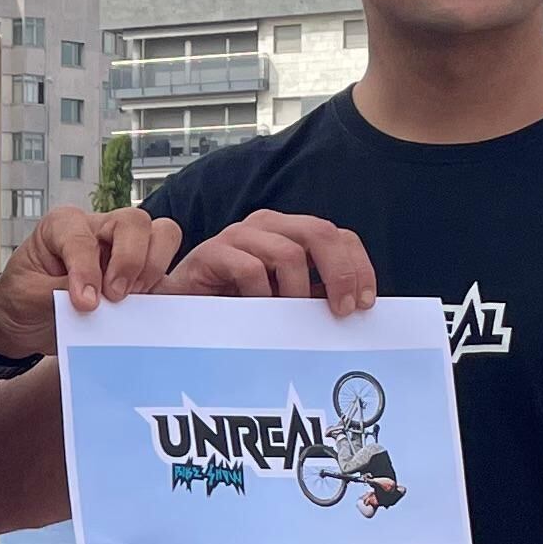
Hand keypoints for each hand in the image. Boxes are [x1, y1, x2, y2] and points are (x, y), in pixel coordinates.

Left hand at [0, 205, 180, 353]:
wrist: (23, 323)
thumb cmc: (20, 299)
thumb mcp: (25, 296)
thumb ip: (57, 293)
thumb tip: (94, 301)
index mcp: (63, 226)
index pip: (83, 237)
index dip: (85, 270)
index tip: (84, 303)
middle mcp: (98, 231)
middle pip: (134, 222)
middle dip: (130, 260)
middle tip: (115, 297)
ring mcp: (123, 252)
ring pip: (162, 236)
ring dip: (152, 269)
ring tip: (131, 301)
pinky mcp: (138, 277)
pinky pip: (167, 272)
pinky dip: (167, 288)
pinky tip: (150, 309)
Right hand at [166, 208, 377, 312]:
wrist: (178, 307)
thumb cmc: (233, 303)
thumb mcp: (284, 298)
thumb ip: (314, 294)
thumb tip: (355, 309)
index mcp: (290, 232)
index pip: (338, 235)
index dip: (358, 267)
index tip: (364, 303)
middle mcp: (268, 225)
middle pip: (320, 233)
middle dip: (339, 273)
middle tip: (342, 310)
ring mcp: (239, 235)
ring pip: (288, 253)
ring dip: (296, 293)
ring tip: (288, 318)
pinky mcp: (212, 252)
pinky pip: (250, 270)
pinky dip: (260, 295)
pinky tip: (255, 312)